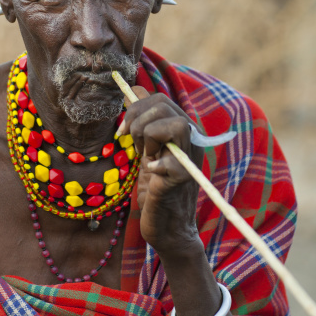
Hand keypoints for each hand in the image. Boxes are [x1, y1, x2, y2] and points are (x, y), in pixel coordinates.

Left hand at [121, 87, 203, 256]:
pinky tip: (154, 176)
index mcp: (182, 129)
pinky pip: (168, 159)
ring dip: (147, 139)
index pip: (159, 99)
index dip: (135, 109)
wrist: (167, 226)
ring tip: (148, 159)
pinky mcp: (185, 177)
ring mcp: (191, 156)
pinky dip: (154, 166)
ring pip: (172, 123)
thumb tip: (133, 89)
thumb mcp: (146, 148)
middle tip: (135, 147)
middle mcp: (192, 138)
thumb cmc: (155, 187)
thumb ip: (142, 119)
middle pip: (163, 104)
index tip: (123, 133)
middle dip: (137, 122)